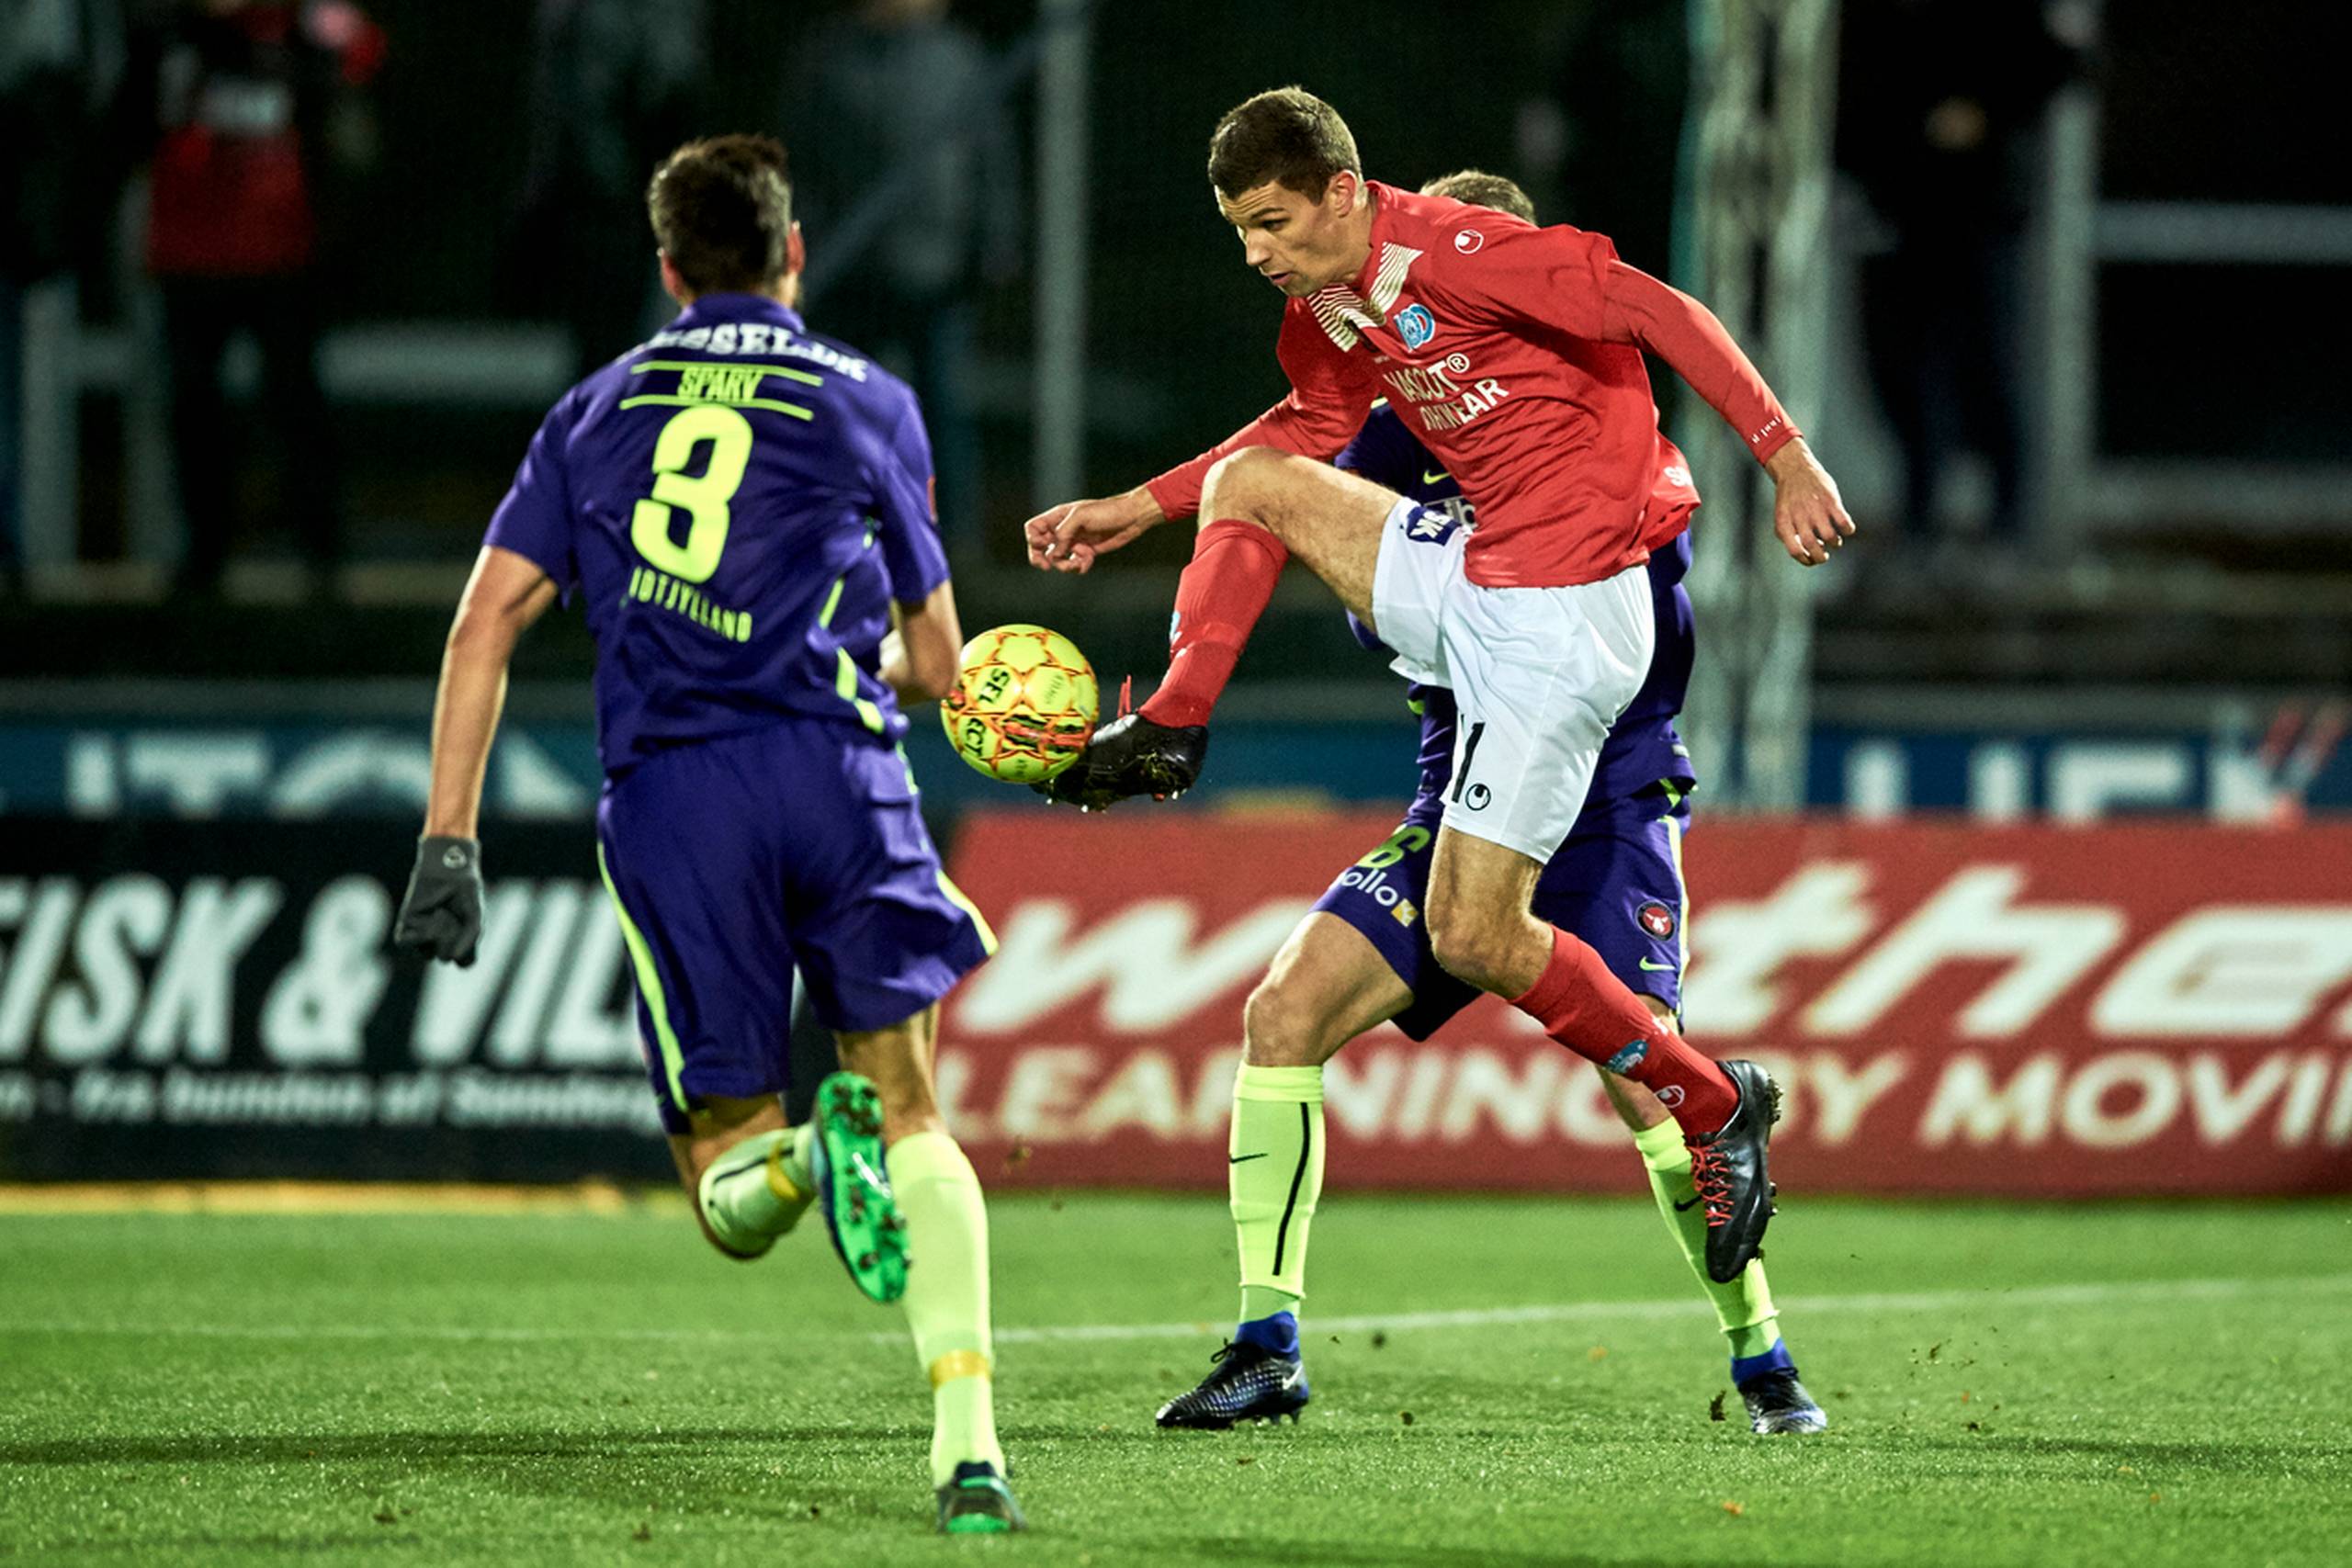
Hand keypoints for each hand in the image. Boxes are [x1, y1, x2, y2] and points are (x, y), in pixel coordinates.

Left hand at [394, 835, 483, 964]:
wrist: (449, 868)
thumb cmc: (465, 892)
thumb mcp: (475, 916)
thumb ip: (470, 939)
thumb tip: (453, 958)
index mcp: (460, 941)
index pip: (464, 963)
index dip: (467, 952)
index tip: (470, 932)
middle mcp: (440, 940)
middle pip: (445, 958)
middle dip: (452, 939)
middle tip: (454, 917)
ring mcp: (422, 933)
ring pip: (425, 953)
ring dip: (436, 936)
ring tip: (442, 915)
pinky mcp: (406, 923)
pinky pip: (404, 941)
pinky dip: (417, 935)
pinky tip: (429, 918)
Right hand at [1021, 488, 1161, 573]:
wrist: (1131, 518)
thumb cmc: (1107, 511)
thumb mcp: (1081, 516)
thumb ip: (1063, 532)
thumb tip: (1055, 552)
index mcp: (1058, 517)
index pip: (1033, 528)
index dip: (1033, 539)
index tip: (1045, 544)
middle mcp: (1063, 530)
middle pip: (1039, 547)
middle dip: (1039, 558)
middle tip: (1046, 567)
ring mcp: (1074, 542)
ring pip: (1057, 560)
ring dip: (1064, 565)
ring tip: (1078, 562)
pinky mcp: (1086, 552)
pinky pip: (1074, 565)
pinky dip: (1079, 566)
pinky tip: (1088, 561)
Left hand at [1765, 439, 1855, 566]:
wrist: (1795, 469)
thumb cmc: (1789, 496)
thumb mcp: (1781, 514)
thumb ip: (1786, 532)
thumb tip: (1800, 552)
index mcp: (1785, 522)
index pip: (1795, 551)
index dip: (1806, 561)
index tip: (1811, 560)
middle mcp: (1800, 517)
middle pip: (1813, 547)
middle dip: (1821, 557)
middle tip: (1825, 555)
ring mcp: (1816, 508)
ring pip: (1831, 537)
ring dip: (1835, 544)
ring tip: (1835, 541)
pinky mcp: (1831, 501)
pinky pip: (1844, 522)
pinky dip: (1848, 530)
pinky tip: (1846, 529)